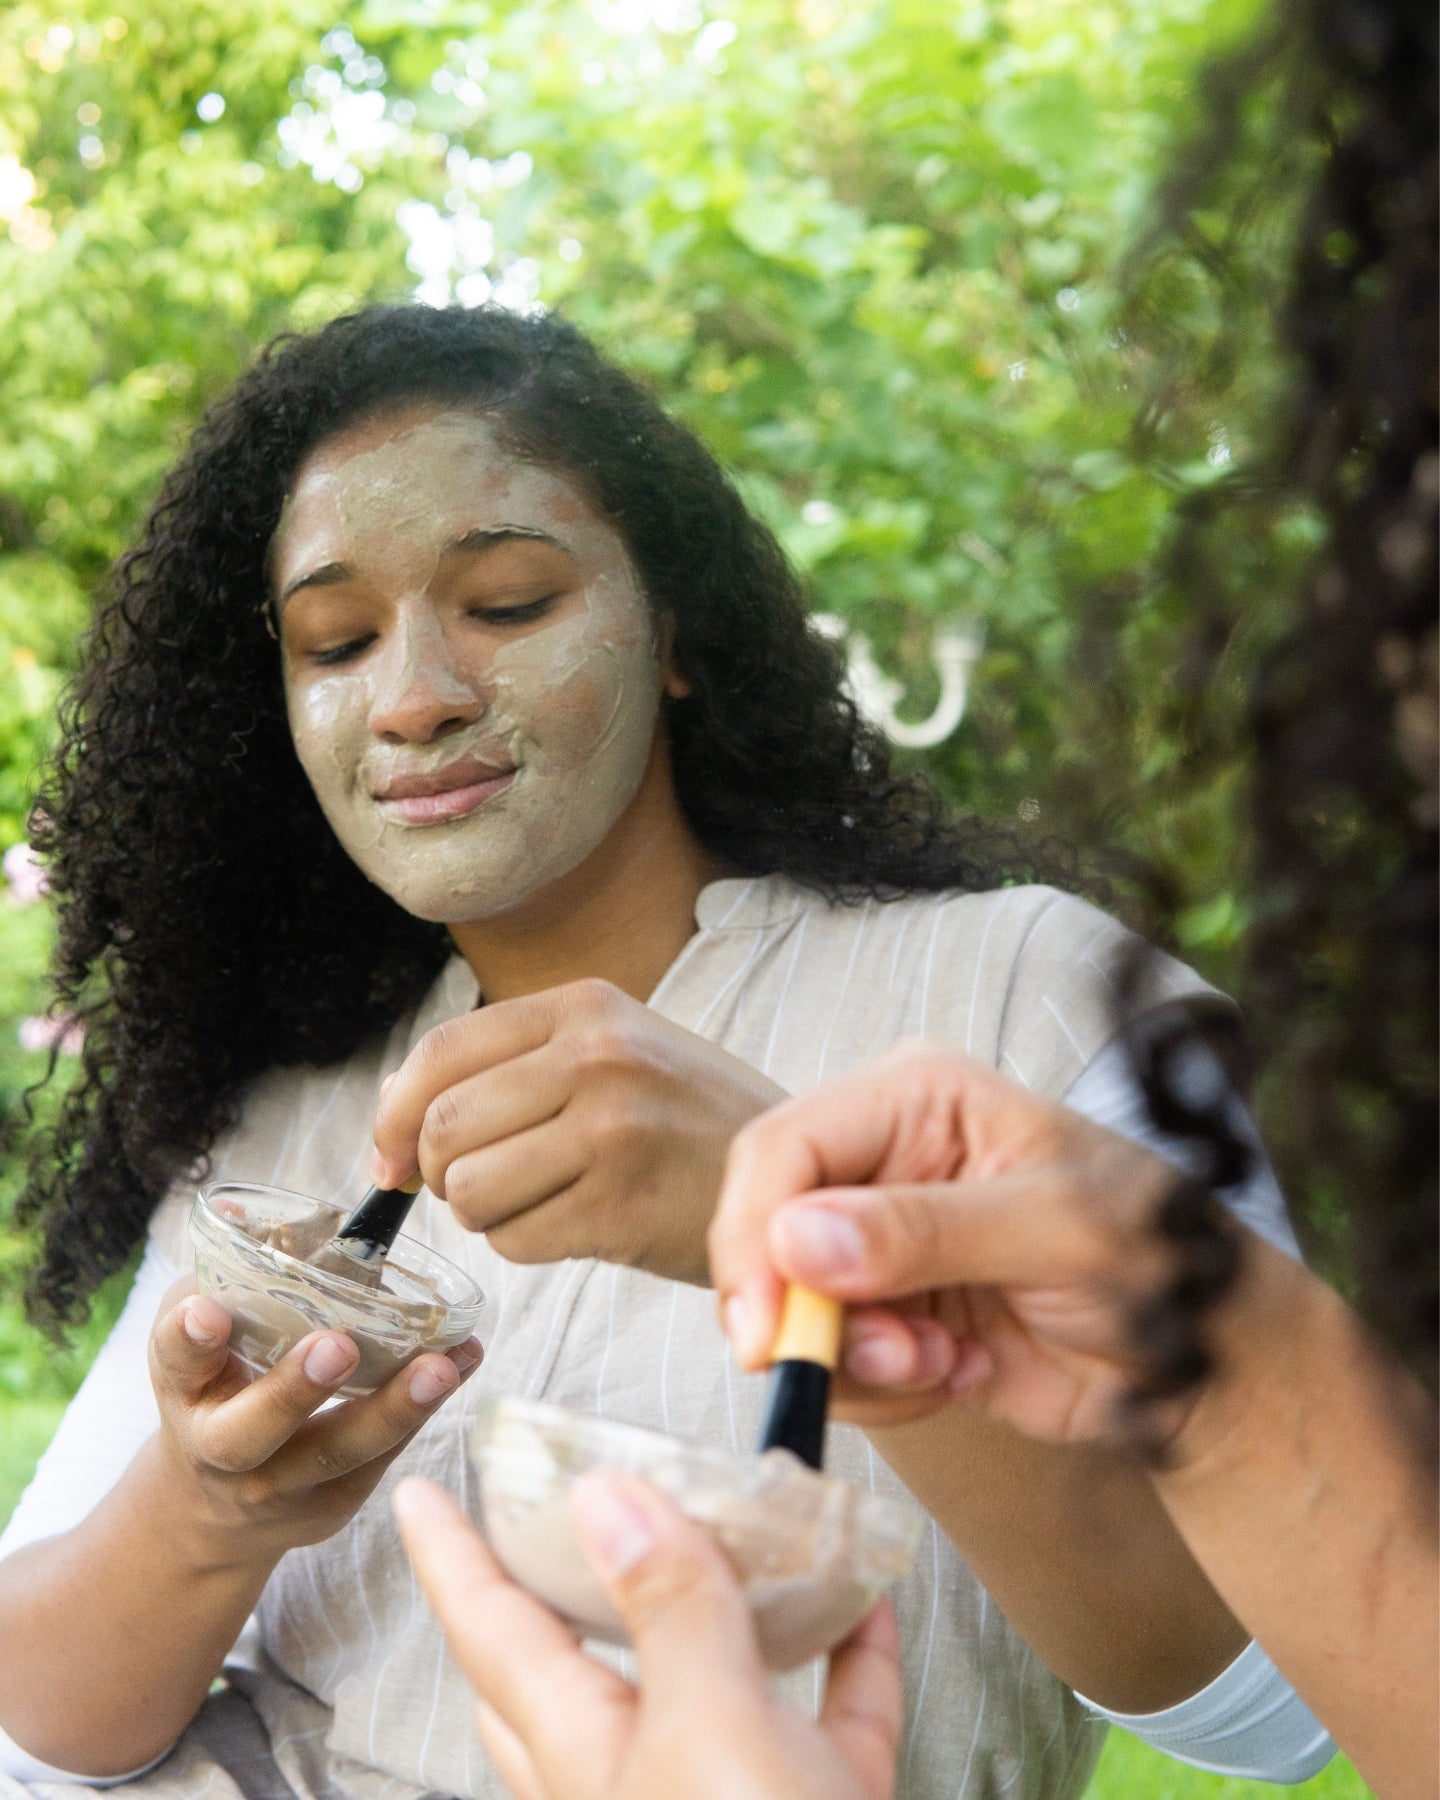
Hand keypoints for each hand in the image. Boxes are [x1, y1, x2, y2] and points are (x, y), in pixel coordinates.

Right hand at [147, 1281, 481, 1568]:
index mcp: (185, 1392)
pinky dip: (426, 1408)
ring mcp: (281, 1486)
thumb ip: (225, 1284)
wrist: (211, 1511)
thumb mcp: (201, 1343)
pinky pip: (384, 1455)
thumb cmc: (216, 1392)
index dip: (189, 1337)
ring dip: (394, 1408)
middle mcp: (224, 1450)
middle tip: (338, 1347)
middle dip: (296, 1390)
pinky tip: (464, 1361)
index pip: (176, 1362)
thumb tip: (244, 1212)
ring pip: (338, 1452)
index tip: (208, 1311)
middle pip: (253, 1430)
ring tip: (441, 1366)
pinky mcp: (334, 1502)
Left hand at [372, 978, 784, 1283]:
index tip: (387, 1159)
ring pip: (470, 1191)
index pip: (440, 1053)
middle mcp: (598, 1056)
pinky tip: (578, 1227)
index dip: (392, 1115)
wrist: (797, 1176)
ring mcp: (613, 1129)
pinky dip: (528, 1247)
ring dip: (486, 1216)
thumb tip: (391, 1114)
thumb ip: (514, 1064)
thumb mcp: (616, 1052)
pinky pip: (516, 1241)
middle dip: (440, 1175)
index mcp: (587, 1007)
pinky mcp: (623, 1204)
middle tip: (480, 1188)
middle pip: (442, 1129)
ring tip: (541, 1203)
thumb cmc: (688, 1123)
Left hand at [394, 1471, 899, 1799]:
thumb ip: (668, 1614)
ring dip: (729, 1602)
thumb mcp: (712, 1734)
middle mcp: (642, 1782)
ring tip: (741, 1526)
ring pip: (708, 1682)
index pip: (492, 1634)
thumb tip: (607, 1499)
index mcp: (587, 1758)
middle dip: (562, 1583)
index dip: (451, 1556)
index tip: (416, 1492)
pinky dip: (845, 1662)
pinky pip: (825, 1722)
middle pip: (577, 1667)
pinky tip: (870, 1608)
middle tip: (562, 1506)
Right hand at [710, 1042, 1198, 1444]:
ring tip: (944, 1361)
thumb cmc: (1154, 1254)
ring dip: (857, 1360)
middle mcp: (878, 1160)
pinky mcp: (885, 1314)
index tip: (768, 1332)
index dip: (754, 1238)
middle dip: (808, 1313)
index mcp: (912, 1097)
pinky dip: (882, 1390)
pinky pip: (831, 1362)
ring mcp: (875, 1242)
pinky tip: (958, 1372)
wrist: (1200, 1355)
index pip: (782, 1149)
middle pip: (764, 1231)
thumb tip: (797, 1241)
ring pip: (789, 1309)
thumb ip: (926, 1229)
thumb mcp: (1054, 1229)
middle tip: (887, 1361)